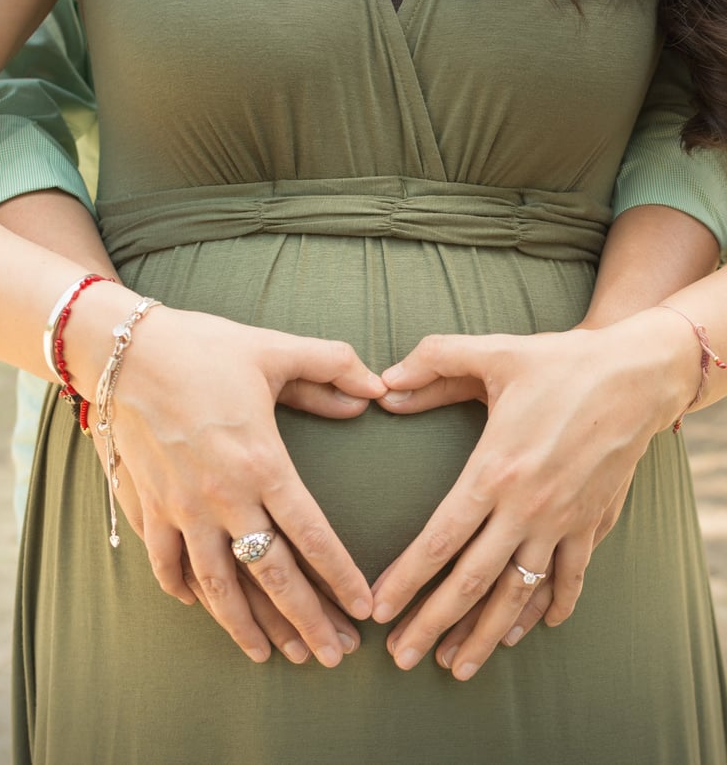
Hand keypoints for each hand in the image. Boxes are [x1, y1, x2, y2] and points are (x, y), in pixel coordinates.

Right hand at [88, 306, 384, 666]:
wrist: (122, 351)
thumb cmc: (203, 349)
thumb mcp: (274, 350)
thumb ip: (332, 367)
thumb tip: (377, 388)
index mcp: (262, 464)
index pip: (312, 536)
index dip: (340, 577)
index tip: (362, 610)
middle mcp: (223, 498)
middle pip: (271, 576)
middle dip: (306, 621)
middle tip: (334, 656)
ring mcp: (181, 509)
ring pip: (217, 586)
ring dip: (247, 626)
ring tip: (272, 657)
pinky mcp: (148, 507)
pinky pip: (166, 565)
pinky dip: (185, 593)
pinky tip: (202, 609)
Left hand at [372, 322, 683, 679]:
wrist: (639, 375)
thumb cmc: (562, 362)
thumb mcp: (494, 352)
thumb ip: (434, 361)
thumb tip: (384, 382)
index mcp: (494, 471)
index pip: (440, 540)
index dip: (406, 580)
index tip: (380, 610)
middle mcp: (527, 508)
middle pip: (471, 581)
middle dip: (433, 624)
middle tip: (402, 659)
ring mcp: (563, 522)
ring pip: (518, 594)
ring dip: (486, 635)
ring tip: (456, 667)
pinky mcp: (592, 523)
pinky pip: (569, 578)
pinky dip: (548, 608)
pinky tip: (532, 631)